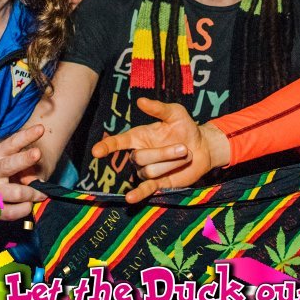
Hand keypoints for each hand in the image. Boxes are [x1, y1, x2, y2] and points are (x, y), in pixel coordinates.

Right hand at [0, 124, 47, 220]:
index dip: (26, 136)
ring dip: (33, 193)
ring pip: (16, 193)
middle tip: (38, 153)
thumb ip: (20, 162)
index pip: (11, 143)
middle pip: (9, 165)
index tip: (40, 129)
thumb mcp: (2, 158)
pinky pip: (11, 213)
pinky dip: (24, 209)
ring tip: (42, 194)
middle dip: (24, 159)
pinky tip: (28, 205)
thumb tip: (37, 179)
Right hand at [90, 98, 228, 203]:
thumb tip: (140, 101)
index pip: (118, 142)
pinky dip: (137, 194)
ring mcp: (147, 170)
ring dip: (170, 164)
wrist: (203, 148)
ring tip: (184, 156)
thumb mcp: (175, 113)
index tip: (96, 152)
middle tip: (183, 148)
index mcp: (138, 136)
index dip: (106, 147)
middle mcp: (139, 154)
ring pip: (149, 171)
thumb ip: (158, 108)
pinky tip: (129, 199)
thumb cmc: (185, 128)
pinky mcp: (158, 183)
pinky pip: (145, 189)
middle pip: (140, 158)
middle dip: (164, 153)